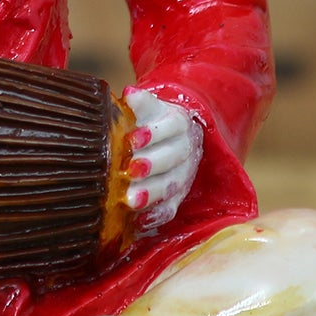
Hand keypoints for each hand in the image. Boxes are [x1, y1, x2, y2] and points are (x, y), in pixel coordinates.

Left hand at [122, 88, 202, 233]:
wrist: (171, 137)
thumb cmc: (150, 120)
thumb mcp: (148, 107)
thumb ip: (140, 102)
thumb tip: (130, 94)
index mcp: (179, 123)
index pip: (170, 127)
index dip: (152, 134)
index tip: (131, 139)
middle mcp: (186, 150)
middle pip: (172, 158)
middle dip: (151, 165)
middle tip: (130, 171)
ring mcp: (183, 175)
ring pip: (171, 185)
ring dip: (151, 194)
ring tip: (130, 201)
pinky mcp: (178, 197)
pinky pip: (170, 209)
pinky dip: (156, 216)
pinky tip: (140, 222)